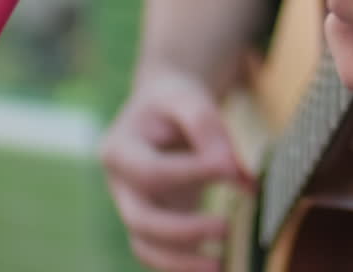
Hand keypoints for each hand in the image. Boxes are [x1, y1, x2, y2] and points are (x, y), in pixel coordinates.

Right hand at [100, 72, 253, 271]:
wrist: (161, 109)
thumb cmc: (173, 101)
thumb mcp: (186, 98)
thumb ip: (206, 126)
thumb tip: (233, 169)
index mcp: (119, 149)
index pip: (151, 171)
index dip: (190, 173)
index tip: (232, 168)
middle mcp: (120, 184)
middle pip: (139, 219)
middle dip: (182, 230)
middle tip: (226, 228)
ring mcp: (133, 206)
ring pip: (145, 246)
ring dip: (181, 261)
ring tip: (221, 267)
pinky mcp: (151, 222)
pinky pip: (159, 253)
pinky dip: (182, 265)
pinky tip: (215, 267)